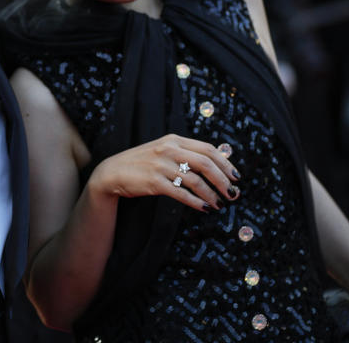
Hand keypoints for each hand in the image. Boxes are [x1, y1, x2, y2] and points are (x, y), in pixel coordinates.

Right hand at [89, 135, 240, 210]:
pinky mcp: (154, 181)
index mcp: (174, 140)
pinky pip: (181, 193)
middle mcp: (169, 149)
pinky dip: (195, 201)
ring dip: (211, 194)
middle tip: (233, 194)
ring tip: (219, 204)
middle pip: (205, 163)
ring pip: (195, 180)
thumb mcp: (163, 151)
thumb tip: (214, 165)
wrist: (112, 172)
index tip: (236, 177)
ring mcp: (161, 165)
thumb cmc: (141, 164)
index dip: (225, 164)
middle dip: (223, 180)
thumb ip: (184, 154)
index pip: (208, 149)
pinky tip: (204, 208)